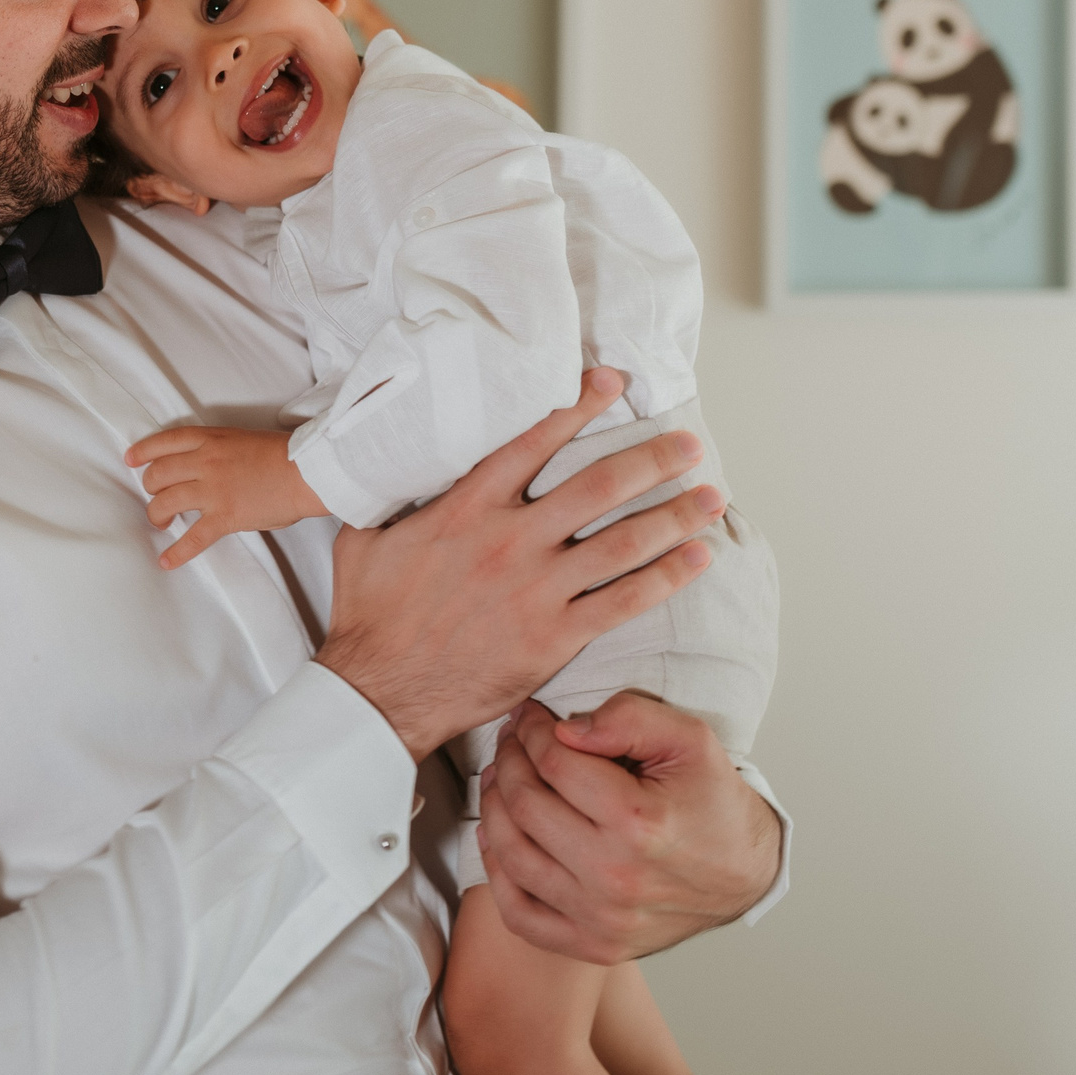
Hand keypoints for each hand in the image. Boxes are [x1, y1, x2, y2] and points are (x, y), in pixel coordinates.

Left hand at [124, 427, 328, 567]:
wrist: (307, 471)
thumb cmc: (281, 456)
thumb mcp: (241, 439)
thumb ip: (216, 449)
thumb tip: (200, 464)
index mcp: (210, 439)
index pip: (166, 442)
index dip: (144, 451)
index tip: (130, 460)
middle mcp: (205, 462)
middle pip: (158, 474)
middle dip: (151, 488)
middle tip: (156, 498)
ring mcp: (213, 490)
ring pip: (165, 503)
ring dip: (157, 515)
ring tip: (160, 523)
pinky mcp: (225, 516)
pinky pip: (192, 538)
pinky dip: (177, 553)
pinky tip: (166, 562)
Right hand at [311, 369, 723, 759]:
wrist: (377, 690)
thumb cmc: (368, 615)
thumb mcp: (364, 537)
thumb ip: (391, 497)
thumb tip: (391, 464)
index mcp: (466, 509)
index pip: (533, 443)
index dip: (578, 408)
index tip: (613, 384)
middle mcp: (510, 540)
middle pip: (597, 487)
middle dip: (651, 460)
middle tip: (688, 444)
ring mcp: (536, 589)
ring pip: (622, 543)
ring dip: (673, 516)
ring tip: (710, 498)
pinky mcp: (552, 636)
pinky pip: (623, 601)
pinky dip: (665, 577)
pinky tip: (696, 559)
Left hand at [477, 691, 782, 964]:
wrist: (745, 872)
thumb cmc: (712, 801)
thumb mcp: (689, 739)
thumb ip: (629, 718)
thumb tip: (564, 732)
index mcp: (639, 822)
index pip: (554, 763)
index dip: (532, 731)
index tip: (528, 716)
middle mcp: (616, 876)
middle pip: (525, 806)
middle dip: (509, 761)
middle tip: (511, 742)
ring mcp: (602, 919)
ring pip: (512, 856)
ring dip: (492, 808)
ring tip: (500, 780)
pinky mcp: (594, 945)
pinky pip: (520, 915)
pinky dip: (497, 874)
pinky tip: (497, 838)